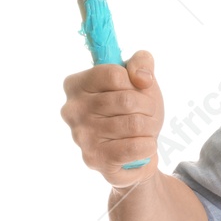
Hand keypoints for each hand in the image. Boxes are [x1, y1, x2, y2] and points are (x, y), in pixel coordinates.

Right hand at [61, 50, 163, 187]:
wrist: (138, 149)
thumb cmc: (136, 110)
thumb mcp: (141, 80)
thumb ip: (142, 62)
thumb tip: (142, 78)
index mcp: (76, 84)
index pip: (114, 74)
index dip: (136, 83)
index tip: (138, 91)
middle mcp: (72, 109)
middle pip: (126, 100)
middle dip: (148, 108)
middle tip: (146, 115)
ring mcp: (80, 135)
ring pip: (134, 124)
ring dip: (149, 127)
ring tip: (142, 131)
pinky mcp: (93, 158)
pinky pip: (134, 147)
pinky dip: (148, 146)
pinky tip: (142, 146)